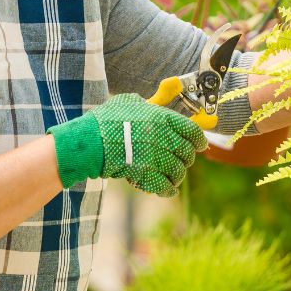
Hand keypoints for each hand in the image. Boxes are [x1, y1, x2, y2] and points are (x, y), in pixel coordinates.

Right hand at [47, 93, 207, 196]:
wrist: (90, 141)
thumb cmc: (106, 119)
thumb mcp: (128, 102)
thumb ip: (147, 103)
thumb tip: (156, 100)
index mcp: (161, 118)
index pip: (192, 130)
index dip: (199, 139)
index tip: (201, 145)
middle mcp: (163, 137)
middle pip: (187, 152)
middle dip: (187, 158)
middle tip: (183, 160)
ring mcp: (155, 157)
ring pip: (179, 171)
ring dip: (177, 175)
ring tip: (173, 176)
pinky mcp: (145, 175)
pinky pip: (165, 186)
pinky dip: (169, 189)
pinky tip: (168, 190)